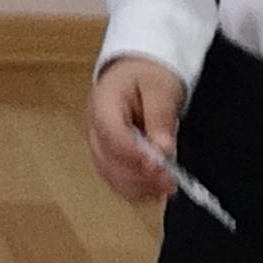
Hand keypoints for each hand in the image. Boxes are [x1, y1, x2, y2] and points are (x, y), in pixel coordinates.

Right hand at [86, 56, 186, 203]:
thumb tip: (162, 150)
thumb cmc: (146, 76)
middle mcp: (94, 129)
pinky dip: (138, 189)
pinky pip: (118, 181)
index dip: (133, 154)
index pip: (111, 135)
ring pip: (111, 177)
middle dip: (139, 176)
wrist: (138, 74)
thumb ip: (160, 118)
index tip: (158, 164)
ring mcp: (99, 146)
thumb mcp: (160, 88)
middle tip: (168, 181)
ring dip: (139, 187)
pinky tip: (157, 188)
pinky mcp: (110, 159)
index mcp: (102, 104)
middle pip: (107, 161)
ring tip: (166, 186)